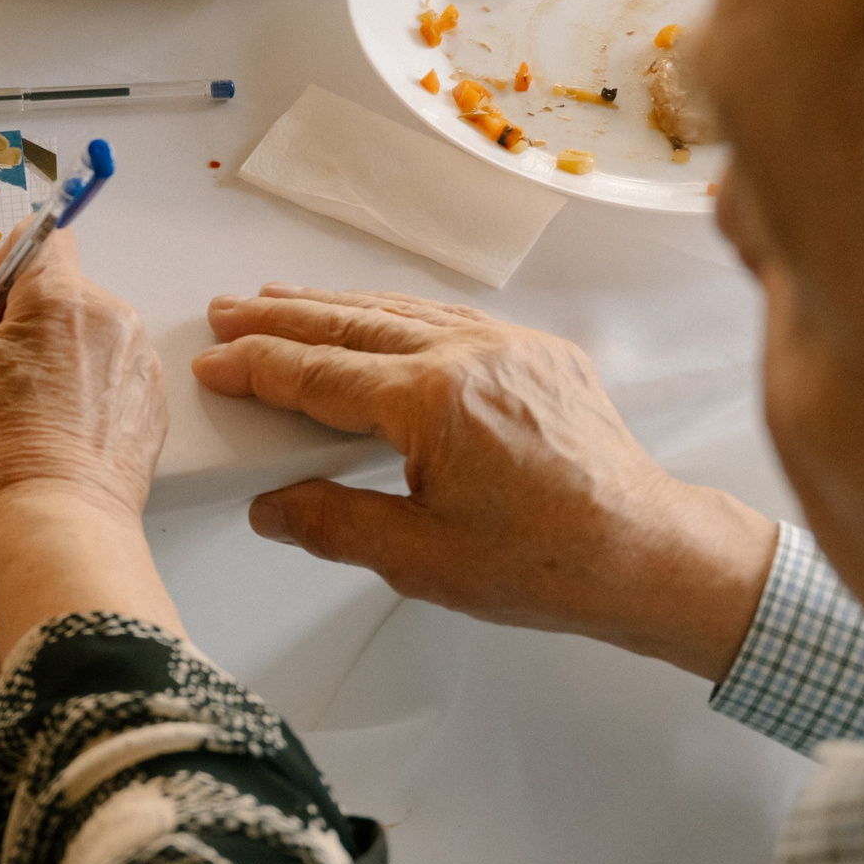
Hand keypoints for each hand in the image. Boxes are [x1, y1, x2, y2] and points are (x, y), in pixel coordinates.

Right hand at [0, 231, 167, 528]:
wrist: (59, 519)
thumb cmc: (0, 449)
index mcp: (61, 296)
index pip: (44, 239)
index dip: (9, 267)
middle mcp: (111, 315)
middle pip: (66, 290)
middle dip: (33, 318)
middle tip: (2, 373)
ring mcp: (139, 357)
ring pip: (91, 332)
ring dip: (63, 353)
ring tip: (34, 408)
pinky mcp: (154, 398)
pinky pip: (115, 371)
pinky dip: (90, 387)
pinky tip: (64, 426)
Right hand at [192, 286, 777, 681]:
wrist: (646, 553)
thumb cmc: (550, 562)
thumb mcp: (419, 560)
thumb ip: (334, 524)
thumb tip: (272, 509)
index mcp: (433, 403)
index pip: (320, 374)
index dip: (258, 369)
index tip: (217, 365)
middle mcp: (471, 357)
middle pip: (351, 326)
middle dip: (281, 319)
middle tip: (230, 314)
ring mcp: (509, 347)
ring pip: (399, 310)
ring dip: (333, 306)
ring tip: (281, 300)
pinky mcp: (538, 353)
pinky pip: (450, 315)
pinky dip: (396, 312)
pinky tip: (372, 314)